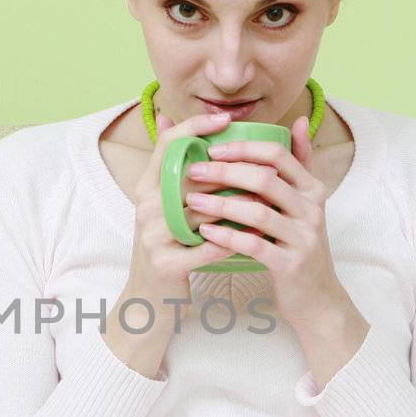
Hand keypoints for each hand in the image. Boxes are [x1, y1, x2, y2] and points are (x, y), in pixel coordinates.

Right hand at [126, 108, 246, 297]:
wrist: (150, 299)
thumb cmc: (168, 246)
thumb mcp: (165, 205)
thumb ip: (173, 168)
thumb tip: (170, 118)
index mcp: (146, 188)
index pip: (167, 144)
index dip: (195, 126)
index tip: (227, 118)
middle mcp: (146, 207)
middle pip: (190, 173)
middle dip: (230, 167)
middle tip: (264, 160)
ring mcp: (153, 236)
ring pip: (203, 210)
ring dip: (239, 202)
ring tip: (269, 196)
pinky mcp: (166, 264)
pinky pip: (209, 246)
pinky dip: (237, 238)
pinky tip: (260, 233)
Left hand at [180, 115, 347, 335]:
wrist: (317, 296)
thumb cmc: (299, 243)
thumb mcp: (305, 202)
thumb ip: (300, 163)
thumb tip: (294, 121)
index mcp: (313, 188)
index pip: (278, 155)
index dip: (243, 147)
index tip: (211, 147)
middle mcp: (312, 209)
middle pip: (265, 179)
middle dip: (225, 171)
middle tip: (193, 171)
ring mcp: (303, 237)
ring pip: (258, 211)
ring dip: (220, 203)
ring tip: (191, 200)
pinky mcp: (291, 265)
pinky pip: (255, 245)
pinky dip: (227, 237)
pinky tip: (205, 233)